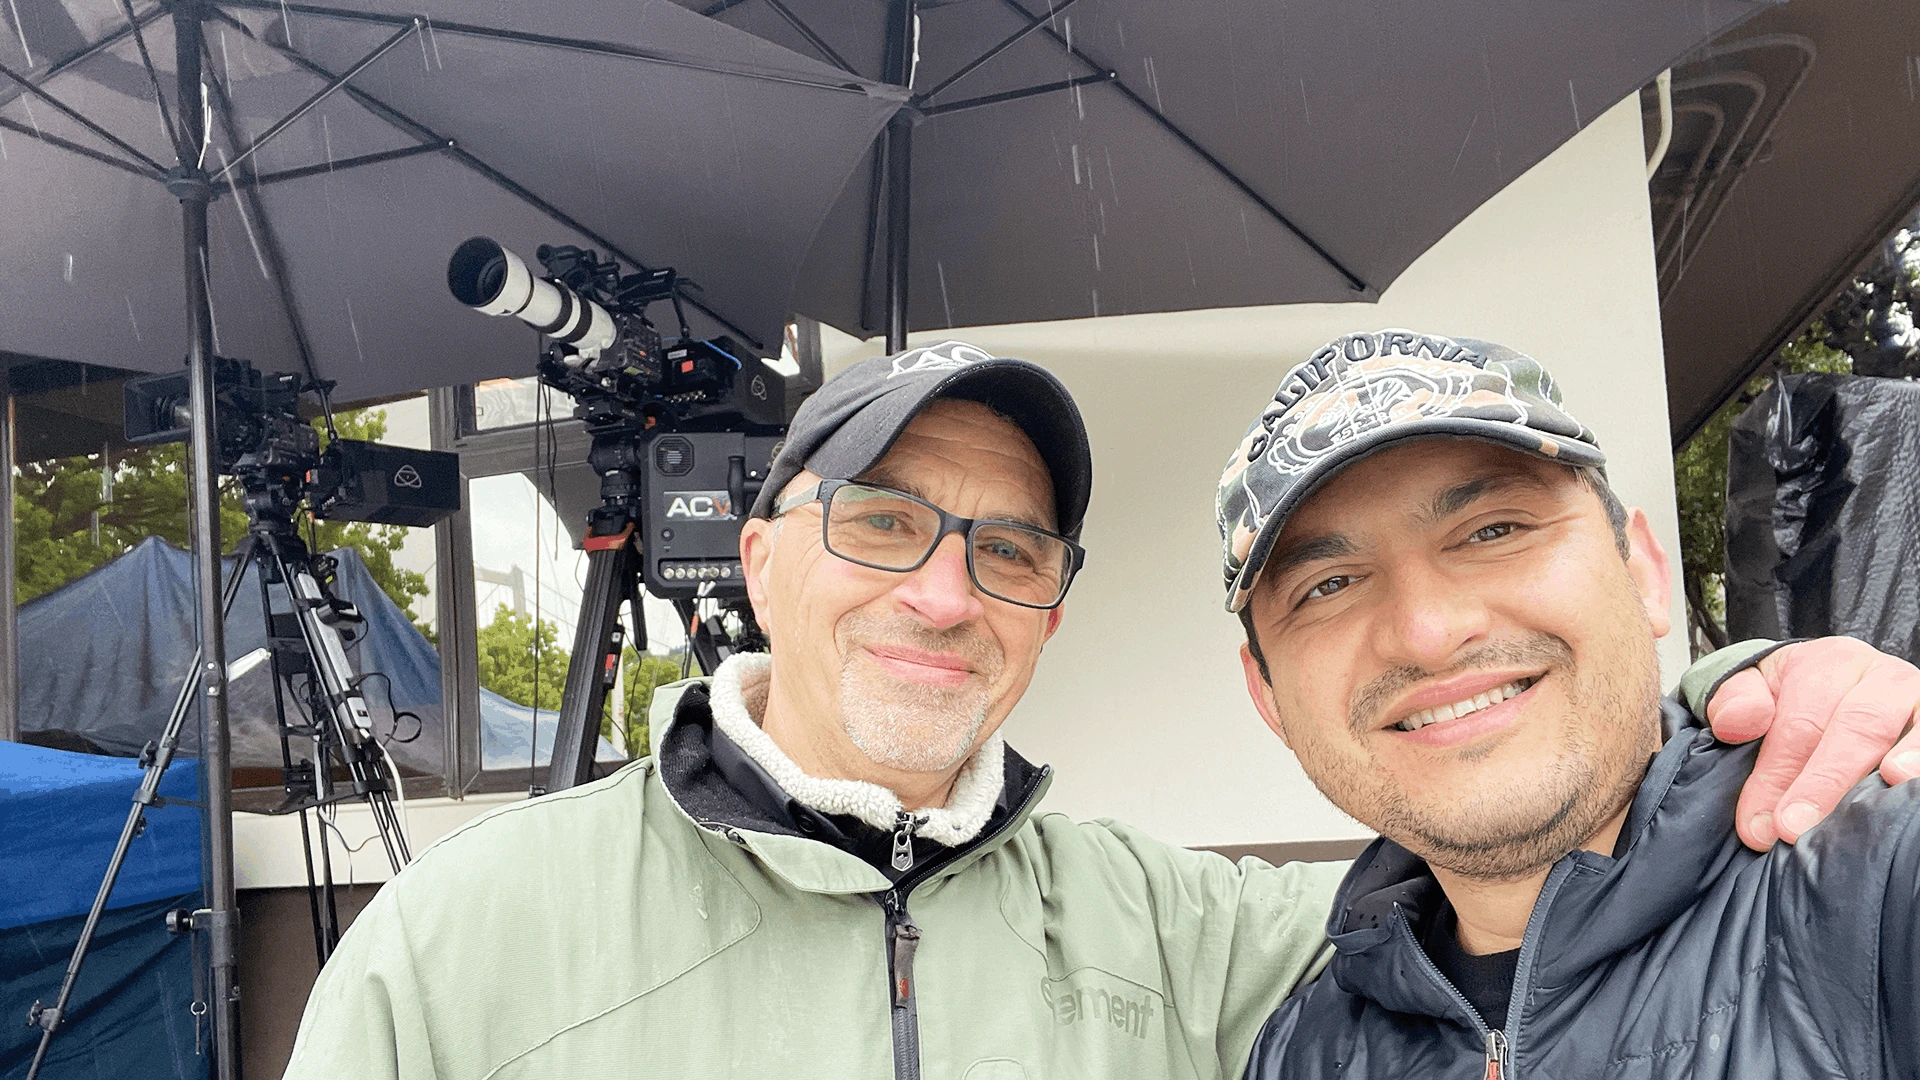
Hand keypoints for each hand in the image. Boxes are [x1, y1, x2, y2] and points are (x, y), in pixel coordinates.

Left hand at [1707, 637, 1919, 849]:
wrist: (1836, 680)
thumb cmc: (1792, 698)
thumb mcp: (1754, 686)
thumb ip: (1735, 701)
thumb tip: (1736, 725)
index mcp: (1829, 663)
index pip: (1801, 723)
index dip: (1778, 775)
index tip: (1759, 824)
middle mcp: (1882, 677)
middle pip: (1857, 726)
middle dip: (1824, 781)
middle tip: (1794, 828)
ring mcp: (1918, 700)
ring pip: (1911, 728)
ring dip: (1902, 758)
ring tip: (1888, 783)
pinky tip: (1915, 784)